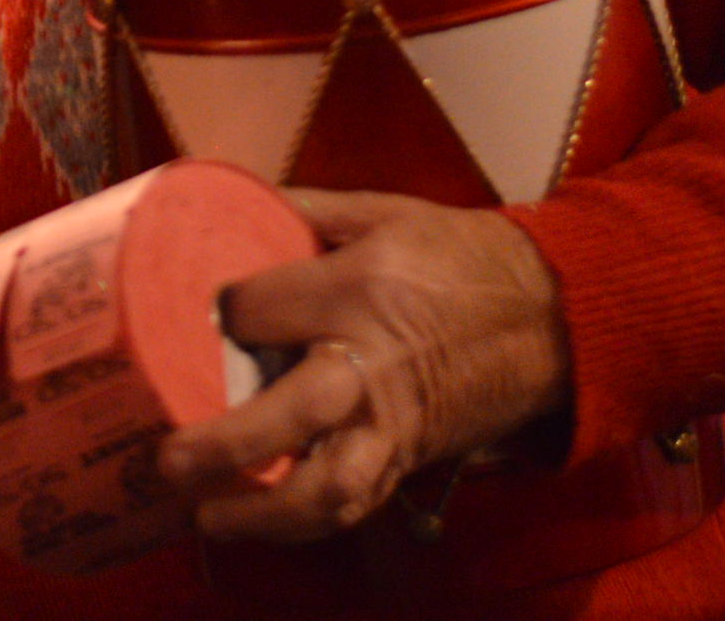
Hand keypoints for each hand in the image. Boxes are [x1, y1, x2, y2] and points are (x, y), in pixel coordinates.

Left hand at [157, 189, 569, 542]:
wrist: (554, 315)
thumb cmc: (464, 257)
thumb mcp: (386, 212)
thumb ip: (308, 209)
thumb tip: (234, 201)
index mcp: (360, 288)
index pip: (260, 310)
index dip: (219, 315)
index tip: (199, 316)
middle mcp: (373, 361)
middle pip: (292, 413)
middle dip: (226, 443)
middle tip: (170, 458)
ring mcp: (395, 420)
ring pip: (330, 485)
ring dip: (264, 514)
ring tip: (209, 517)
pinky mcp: (413, 456)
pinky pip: (358, 503)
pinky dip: (307, 523)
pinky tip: (262, 522)